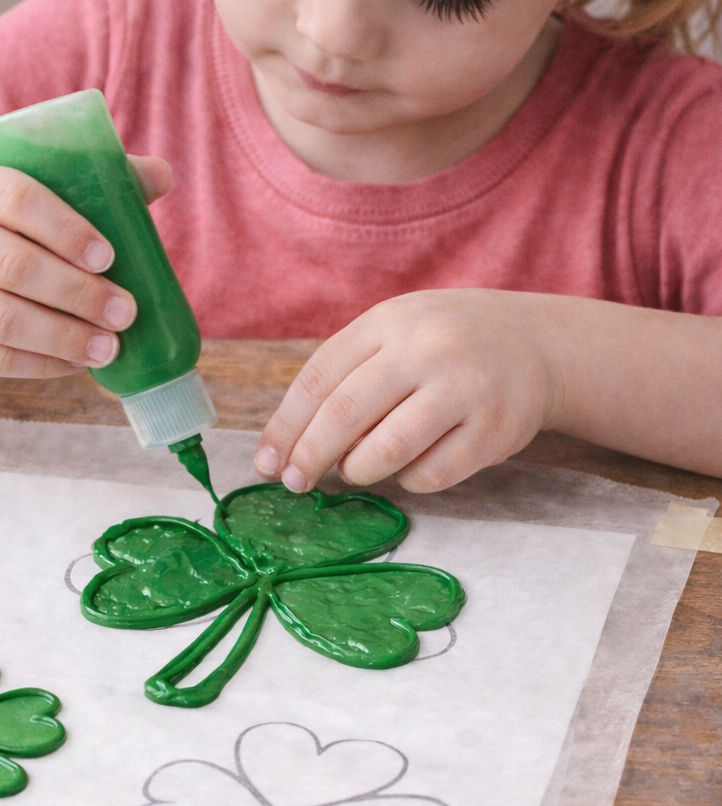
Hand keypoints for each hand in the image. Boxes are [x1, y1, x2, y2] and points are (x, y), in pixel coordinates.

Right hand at [0, 155, 170, 376]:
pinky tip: (77, 364)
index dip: (66, 229)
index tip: (108, 257)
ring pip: (2, 320)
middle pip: (12, 266)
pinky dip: (41, 366)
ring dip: (64, 338)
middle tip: (125, 313)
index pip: (16, 198)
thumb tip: (162, 175)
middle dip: (78, 294)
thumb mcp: (27, 197)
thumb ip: (93, 183)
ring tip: (109, 347)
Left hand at [254, 289, 564, 493]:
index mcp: (390, 322)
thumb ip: (346, 377)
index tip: (267, 463)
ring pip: (385, 450)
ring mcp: (464, 388)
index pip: (319, 378)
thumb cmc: (445, 346)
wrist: (537, 344)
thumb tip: (287, 447)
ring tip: (357, 469)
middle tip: (295, 483)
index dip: (286, 426)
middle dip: (310, 456)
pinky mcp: (494, 430)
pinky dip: (409, 480)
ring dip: (358, 470)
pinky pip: (430, 475)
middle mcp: (426, 349)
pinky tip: (412, 465)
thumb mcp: (396, 335)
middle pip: (345, 414)